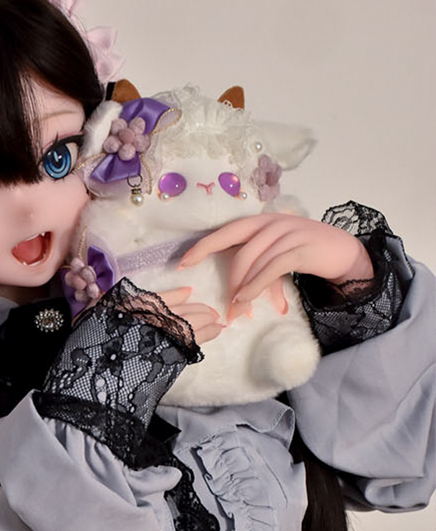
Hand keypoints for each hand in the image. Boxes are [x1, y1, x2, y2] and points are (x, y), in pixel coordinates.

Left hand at [145, 210, 371, 341]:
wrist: (346, 253)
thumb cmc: (310, 253)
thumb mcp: (281, 255)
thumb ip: (260, 266)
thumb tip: (241, 295)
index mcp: (263, 221)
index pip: (227, 230)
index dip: (204, 245)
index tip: (183, 263)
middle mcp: (272, 223)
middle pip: (237, 246)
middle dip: (225, 276)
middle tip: (220, 302)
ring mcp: (287, 233)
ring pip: (252, 260)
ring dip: (241, 288)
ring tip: (235, 310)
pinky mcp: (300, 249)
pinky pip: (271, 268)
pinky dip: (256, 285)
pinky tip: (247, 298)